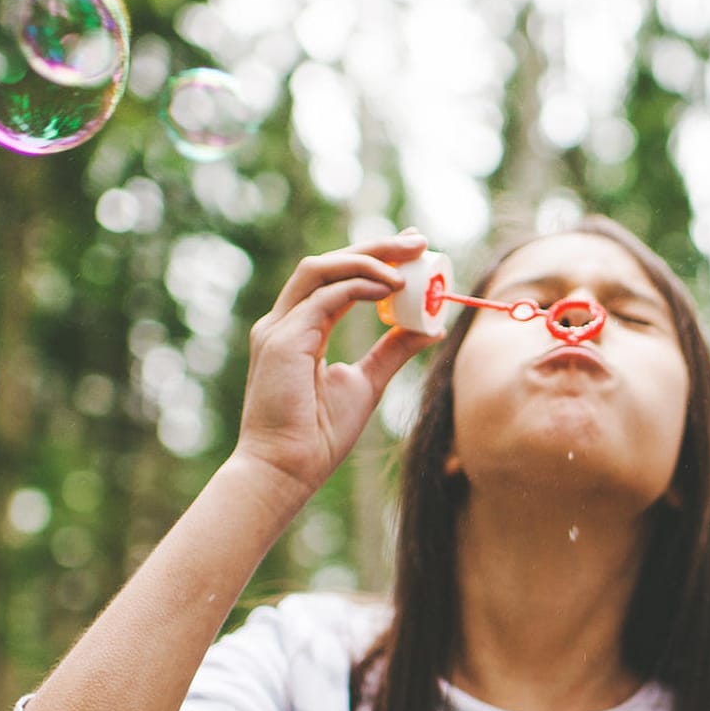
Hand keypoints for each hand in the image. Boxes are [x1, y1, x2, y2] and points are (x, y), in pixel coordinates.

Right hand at [231, 231, 439, 495]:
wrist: (287, 470)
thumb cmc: (319, 434)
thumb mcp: (367, 382)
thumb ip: (393, 351)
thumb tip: (430, 327)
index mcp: (300, 329)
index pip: (336, 278)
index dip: (373, 258)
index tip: (412, 250)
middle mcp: (285, 322)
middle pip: (329, 264)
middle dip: (375, 247)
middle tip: (417, 241)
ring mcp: (279, 329)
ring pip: (321, 270)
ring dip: (367, 260)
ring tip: (409, 263)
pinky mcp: (282, 341)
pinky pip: (323, 298)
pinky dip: (358, 287)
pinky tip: (391, 289)